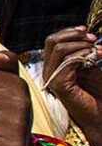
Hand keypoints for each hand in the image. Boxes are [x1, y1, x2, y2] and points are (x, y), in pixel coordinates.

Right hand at [43, 26, 101, 145]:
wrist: (101, 113)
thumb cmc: (98, 93)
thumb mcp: (89, 66)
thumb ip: (81, 53)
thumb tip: (82, 36)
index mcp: (54, 66)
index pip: (52, 41)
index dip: (69, 32)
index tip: (86, 32)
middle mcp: (49, 72)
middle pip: (51, 41)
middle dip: (73, 35)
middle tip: (92, 39)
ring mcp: (52, 78)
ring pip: (58, 49)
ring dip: (81, 45)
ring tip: (98, 50)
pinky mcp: (59, 84)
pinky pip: (67, 61)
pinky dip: (83, 54)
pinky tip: (95, 58)